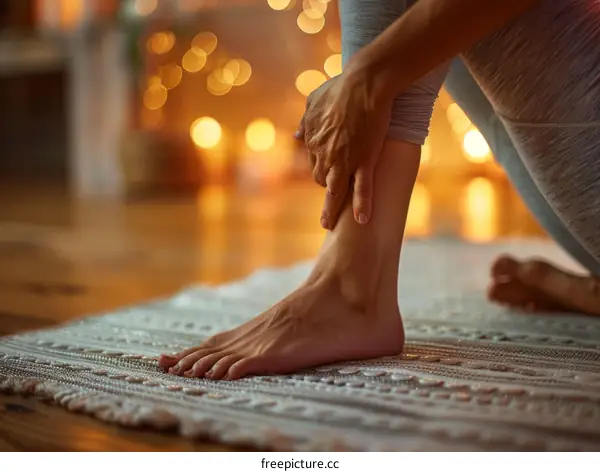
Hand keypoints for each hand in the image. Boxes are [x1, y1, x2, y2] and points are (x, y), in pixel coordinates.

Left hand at [295, 58, 391, 229]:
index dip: (322, 169)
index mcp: (313, 140)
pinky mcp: (364, 161)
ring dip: (332, 211)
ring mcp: (344, 160)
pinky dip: (361, 205)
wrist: (364, 83)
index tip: (328, 175)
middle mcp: (325, 154)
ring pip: (335, 193)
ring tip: (329, 226)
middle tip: (333, 198)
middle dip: (328, 188)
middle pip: (323, 180)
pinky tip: (362, 220)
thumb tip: (296, 136)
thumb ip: (305, 122)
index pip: (314, 163)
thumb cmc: (340, 87)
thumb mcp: (314, 103)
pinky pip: (362, 189)